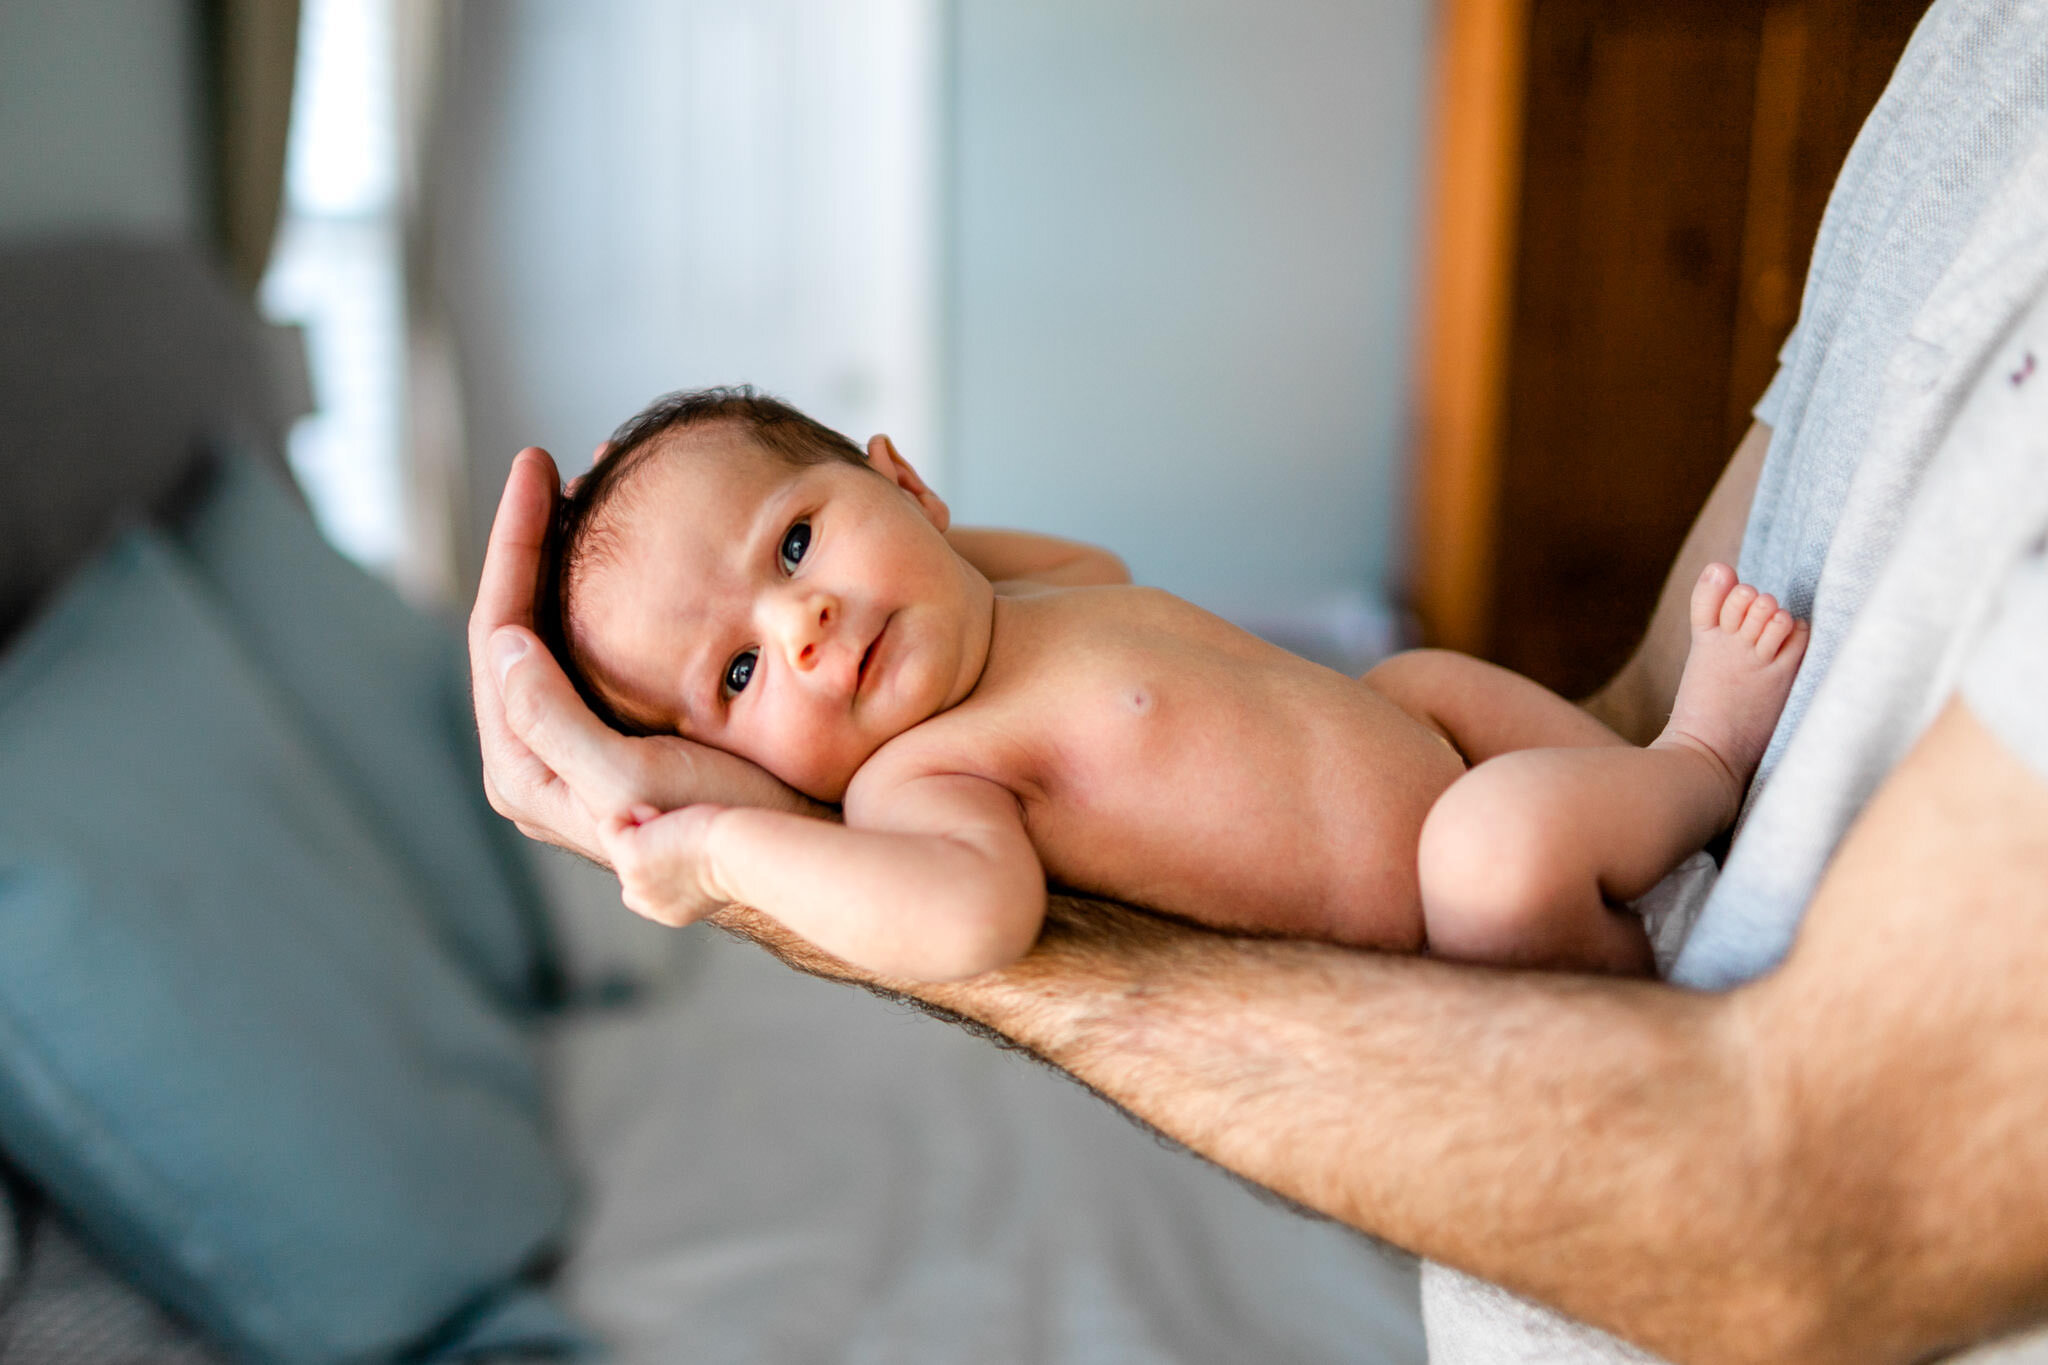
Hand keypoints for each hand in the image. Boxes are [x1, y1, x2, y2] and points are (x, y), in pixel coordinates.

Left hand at [468, 448, 821, 866]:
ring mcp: (577, 746)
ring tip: (579, 495)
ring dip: (558, 562)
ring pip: (548, 632)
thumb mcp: (627, 780)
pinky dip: (595, 593)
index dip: (514, 542)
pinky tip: (619, 556)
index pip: (499, 629)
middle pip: (513, 624)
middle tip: (549, 468)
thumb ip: (553, 721)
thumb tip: (504, 642)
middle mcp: (540, 757)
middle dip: (529, 541)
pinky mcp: (619, 738)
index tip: (537, 467)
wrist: (799, 860)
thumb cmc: (724, 827)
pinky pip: (587, 649)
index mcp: (527, 767)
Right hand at [598, 803, 729, 927]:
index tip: (687, 847)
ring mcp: (636, 882)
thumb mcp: (712, 870)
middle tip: (682, 836)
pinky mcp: (629, 859)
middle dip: (649, 843)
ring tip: (676, 826)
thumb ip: (690, 872)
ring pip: (620, 843)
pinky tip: (658, 815)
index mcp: (672, 912)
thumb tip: (678, 848)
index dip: (658, 859)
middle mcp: (650, 904)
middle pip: (630, 864)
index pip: (646, 888)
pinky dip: (631, 813)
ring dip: (645, 826)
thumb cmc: (743, 852)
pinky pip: (609, 827)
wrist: (741, 854)